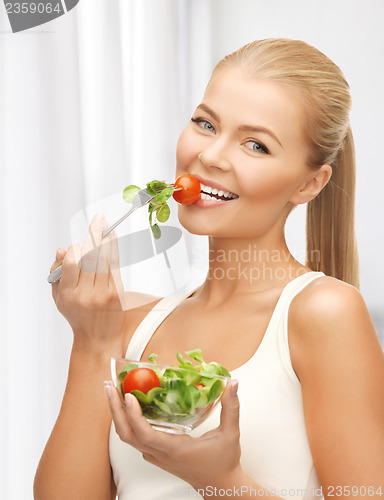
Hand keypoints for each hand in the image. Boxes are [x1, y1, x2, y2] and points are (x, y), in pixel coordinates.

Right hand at [50, 212, 126, 353]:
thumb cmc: (76, 315)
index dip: (74, 250)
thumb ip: (58, 273)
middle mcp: (87, 294)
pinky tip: (112, 239)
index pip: (72, 263)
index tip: (75, 245)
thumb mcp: (59, 297)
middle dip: (95, 234)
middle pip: (92, 257)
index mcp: (69, 294)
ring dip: (107, 239)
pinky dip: (114, 250)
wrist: (99, 339)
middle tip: (99, 217)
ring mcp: (105, 293)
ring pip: (106, 259)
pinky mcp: (118, 293)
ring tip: (107, 224)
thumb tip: (62, 249)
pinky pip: (115, 266)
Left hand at [104, 379, 241, 490]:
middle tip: (109, 387)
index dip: (133, 415)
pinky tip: (130, 408)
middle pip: (127, 435)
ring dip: (118, 415)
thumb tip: (233, 383)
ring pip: (128, 438)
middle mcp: (161, 454)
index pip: (145, 434)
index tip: (128, 396)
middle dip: (115, 410)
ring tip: (115, 393)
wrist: (220, 486)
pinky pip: (136, 439)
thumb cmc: (224, 462)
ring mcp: (157, 457)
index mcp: (175, 449)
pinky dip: (128, 422)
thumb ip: (232, 407)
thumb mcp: (230, 433)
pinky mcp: (158, 456)